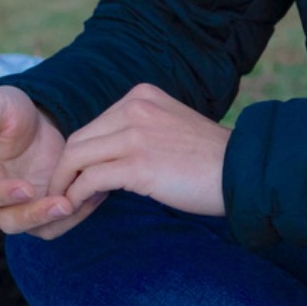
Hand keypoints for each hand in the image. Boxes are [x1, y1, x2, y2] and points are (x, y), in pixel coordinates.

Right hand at [0, 86, 78, 237]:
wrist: (30, 122)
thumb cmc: (4, 112)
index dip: (1, 195)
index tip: (26, 189)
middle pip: (9, 221)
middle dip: (36, 216)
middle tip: (63, 204)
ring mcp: (18, 207)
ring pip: (36, 228)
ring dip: (61, 219)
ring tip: (86, 198)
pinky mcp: (42, 207)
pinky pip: (58, 221)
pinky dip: (77, 213)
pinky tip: (96, 194)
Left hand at [53, 83, 229, 223]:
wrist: (242, 173)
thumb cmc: (211, 160)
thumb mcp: (171, 127)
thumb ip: (140, 131)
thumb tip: (110, 157)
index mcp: (141, 96)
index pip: (94, 126)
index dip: (81, 156)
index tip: (80, 180)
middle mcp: (135, 108)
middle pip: (78, 140)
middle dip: (65, 171)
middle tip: (64, 195)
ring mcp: (135, 135)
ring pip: (77, 158)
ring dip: (65, 185)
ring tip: (66, 205)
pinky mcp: (138, 165)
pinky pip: (90, 180)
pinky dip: (77, 196)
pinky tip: (78, 209)